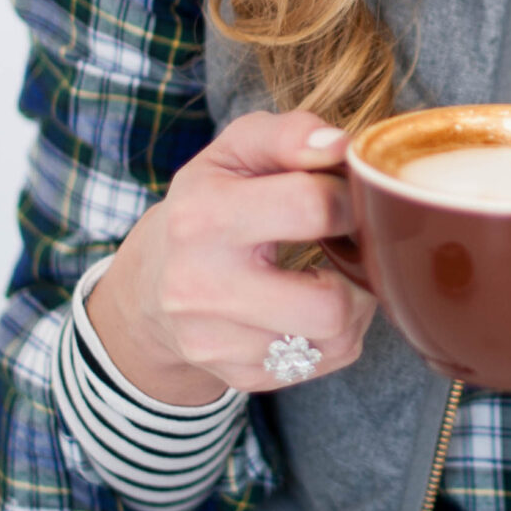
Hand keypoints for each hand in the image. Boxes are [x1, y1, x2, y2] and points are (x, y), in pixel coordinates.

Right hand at [86, 111, 374, 402]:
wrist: (151, 286)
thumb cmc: (210, 204)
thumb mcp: (235, 152)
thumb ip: (288, 134)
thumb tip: (338, 146)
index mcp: (203, 216)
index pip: (312, 207)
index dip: (350, 198)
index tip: (348, 197)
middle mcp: (201, 287)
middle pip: (330, 304)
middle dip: (359, 271)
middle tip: (352, 246)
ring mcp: (217, 342)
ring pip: (337, 340)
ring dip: (355, 305)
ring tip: (336, 274)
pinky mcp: (239, 376)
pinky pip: (326, 362)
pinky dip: (337, 334)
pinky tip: (314, 305)